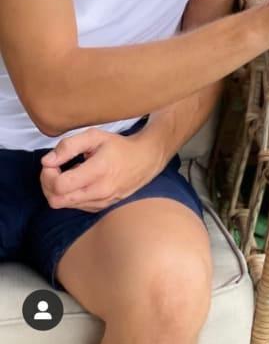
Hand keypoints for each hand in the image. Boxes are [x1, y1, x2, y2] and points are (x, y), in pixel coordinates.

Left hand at [40, 127, 160, 212]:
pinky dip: (69, 195)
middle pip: (56, 200)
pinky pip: (74, 206)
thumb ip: (69, 146)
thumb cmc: (119, 146)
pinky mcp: (100, 207)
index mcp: (98, 170)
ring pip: (63, 205)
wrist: (145, 160)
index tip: (53, 162)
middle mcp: (100, 191)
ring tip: (67, 173)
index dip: (48, 174)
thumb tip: (47, 161)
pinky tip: (77, 181)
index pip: (60, 185)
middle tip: (55, 169)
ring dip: (57, 190)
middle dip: (48, 184)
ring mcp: (100, 202)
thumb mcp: (95, 136)